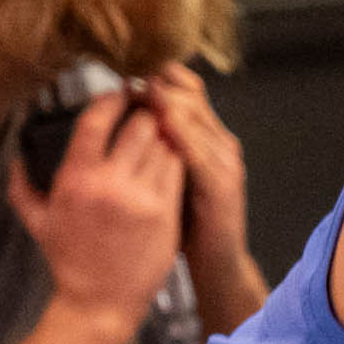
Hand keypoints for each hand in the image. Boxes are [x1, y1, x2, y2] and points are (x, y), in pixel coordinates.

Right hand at [4, 91, 185, 331]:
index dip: (112, 99)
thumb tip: (15, 159)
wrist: (99, 304)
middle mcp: (109, 184)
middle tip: (146, 112)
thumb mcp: (38, 222)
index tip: (120, 95)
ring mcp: (142, 198)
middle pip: (140, 125)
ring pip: (164, 144)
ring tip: (159, 136)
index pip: (97, 119)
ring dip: (163, 136)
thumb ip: (22, 187)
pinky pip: (178, 170)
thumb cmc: (70, 263)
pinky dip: (176, 160)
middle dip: (145, 114)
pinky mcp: (166, 213)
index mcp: (76, 179)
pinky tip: (170, 161)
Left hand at [140, 64, 254, 281]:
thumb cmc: (187, 226)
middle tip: (131, 81)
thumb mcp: (167, 179)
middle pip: (191, 96)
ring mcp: (224, 162)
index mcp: (206, 138)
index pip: (187, 90)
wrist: (216, 266)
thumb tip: (118, 122)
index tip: (127, 77)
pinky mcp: (222, 185)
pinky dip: (181, 135)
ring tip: (145, 93)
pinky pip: (199, 152)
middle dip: (159, 87)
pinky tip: (162, 126)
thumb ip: (152, 149)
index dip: (158, 79)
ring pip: (197, 117)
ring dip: (168, 103)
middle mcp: (219, 143)